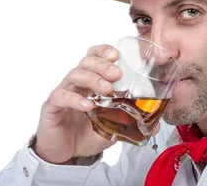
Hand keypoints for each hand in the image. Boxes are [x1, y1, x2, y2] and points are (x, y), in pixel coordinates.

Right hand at [32, 44, 121, 163]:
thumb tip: (155, 124)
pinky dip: (75, 99)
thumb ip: (130, 122)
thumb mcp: (113, 127)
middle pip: (86, 62)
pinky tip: (87, 105)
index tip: (117, 55)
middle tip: (117, 74)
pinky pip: (61, 96)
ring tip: (107, 89)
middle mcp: (76, 84)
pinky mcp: (51, 107)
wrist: (65, 155)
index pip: (94, 57)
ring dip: (92, 79)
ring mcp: (63, 93)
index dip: (103, 51)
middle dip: (102, 64)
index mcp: (89, 82)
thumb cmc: (86, 134)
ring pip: (74, 75)